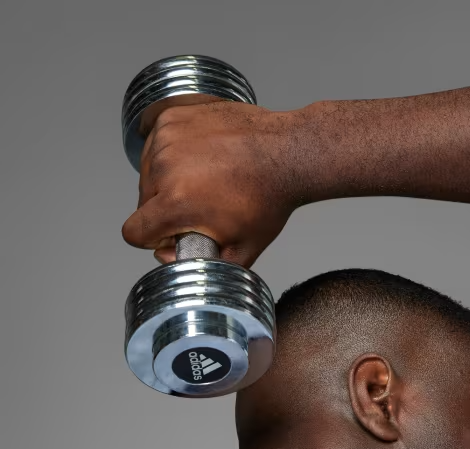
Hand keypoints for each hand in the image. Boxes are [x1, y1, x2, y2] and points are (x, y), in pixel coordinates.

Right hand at [121, 99, 301, 267]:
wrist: (287, 153)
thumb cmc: (269, 200)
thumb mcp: (243, 249)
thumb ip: (202, 262)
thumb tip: (169, 257)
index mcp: (177, 204)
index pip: (134, 231)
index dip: (153, 240)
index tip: (173, 234)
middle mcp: (164, 168)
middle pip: (143, 202)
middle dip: (166, 209)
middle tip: (202, 206)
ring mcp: (167, 138)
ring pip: (149, 171)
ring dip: (168, 179)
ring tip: (206, 180)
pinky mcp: (173, 116)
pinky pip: (156, 142)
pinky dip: (173, 152)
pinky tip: (202, 158)